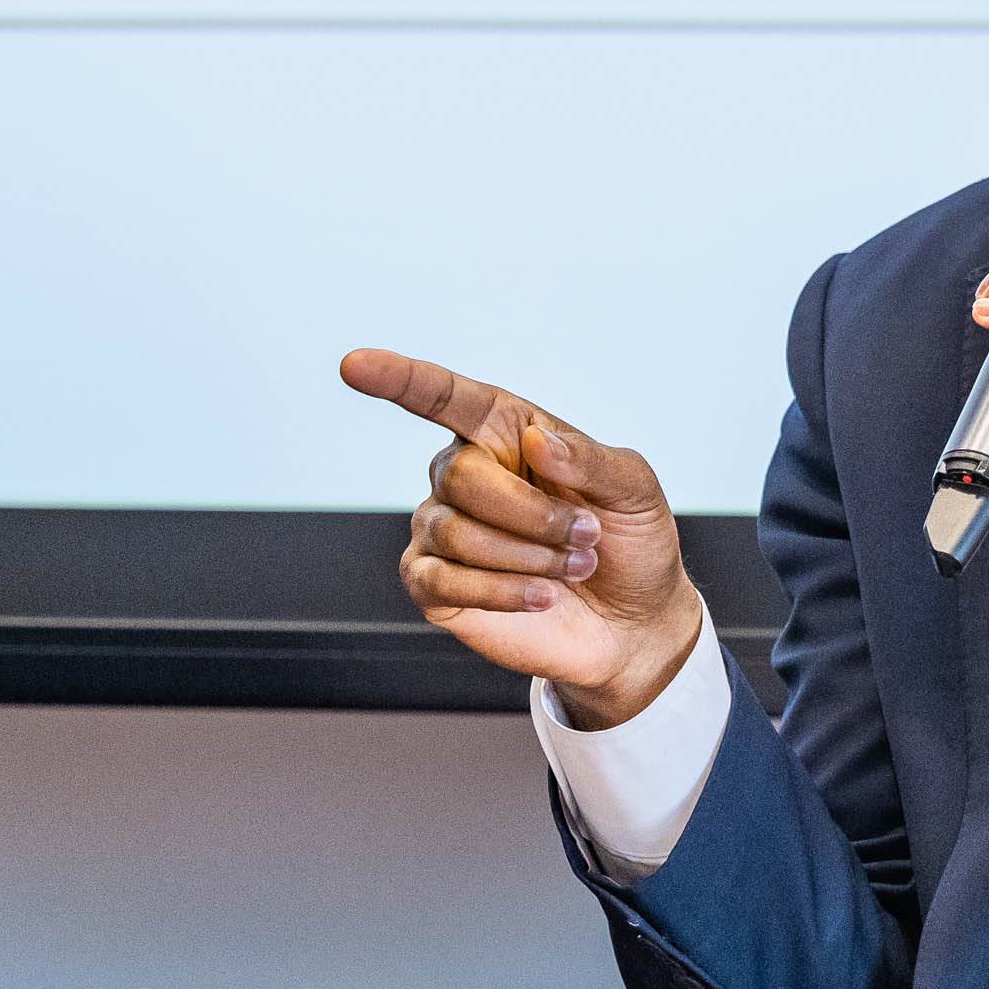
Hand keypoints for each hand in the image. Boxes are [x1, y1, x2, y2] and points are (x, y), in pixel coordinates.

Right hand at [341, 348, 705, 728]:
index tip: (354, 365)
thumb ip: (589, 459)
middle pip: (461, 477)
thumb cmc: (631, 541)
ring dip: (529, 557)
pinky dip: (502, 590)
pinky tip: (542, 596)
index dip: (398, 379)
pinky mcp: (434, 586)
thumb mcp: (634, 489)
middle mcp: (462, 473)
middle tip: (586, 537)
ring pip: (456, 532)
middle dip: (533, 515)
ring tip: (574, 569)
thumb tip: (536, 442)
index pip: (443, 396)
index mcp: (505, 432)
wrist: (633, 624)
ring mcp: (442, 530)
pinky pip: (443, 580)